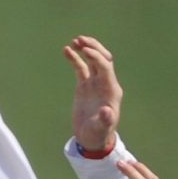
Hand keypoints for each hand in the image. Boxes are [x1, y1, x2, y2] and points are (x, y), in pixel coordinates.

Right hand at [63, 35, 121, 154]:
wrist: (91, 138)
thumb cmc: (98, 134)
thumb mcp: (101, 128)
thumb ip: (105, 120)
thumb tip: (107, 111)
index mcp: (111, 89)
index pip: (105, 67)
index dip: (96, 57)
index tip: (85, 50)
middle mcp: (104, 83)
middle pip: (102, 59)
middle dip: (94, 48)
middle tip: (81, 40)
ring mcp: (94, 83)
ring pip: (92, 60)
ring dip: (85, 49)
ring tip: (75, 41)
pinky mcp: (84, 86)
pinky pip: (80, 68)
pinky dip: (75, 58)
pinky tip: (66, 50)